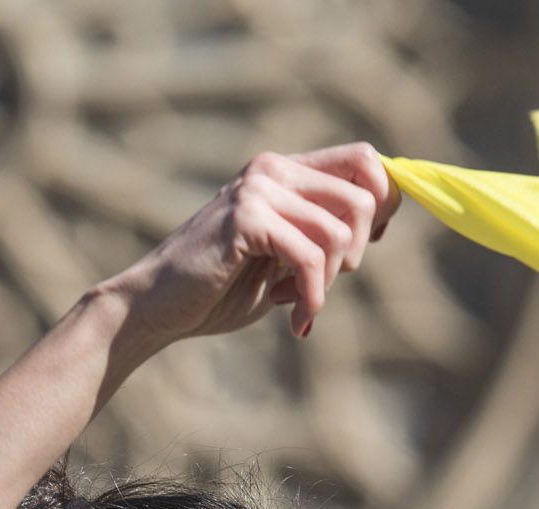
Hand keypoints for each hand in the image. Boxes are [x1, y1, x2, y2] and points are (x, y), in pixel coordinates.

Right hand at [100, 143, 399, 351]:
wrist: (155, 307)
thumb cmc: (218, 289)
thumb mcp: (281, 257)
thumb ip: (320, 236)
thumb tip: (379, 224)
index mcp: (283, 170)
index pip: (365, 161)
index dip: (383, 205)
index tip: (362, 250)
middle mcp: (272, 168)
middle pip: (364, 197)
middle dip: (355, 254)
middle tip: (321, 285)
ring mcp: (257, 189)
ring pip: (339, 232)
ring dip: (329, 282)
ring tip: (300, 305)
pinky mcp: (245, 218)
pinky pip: (310, 257)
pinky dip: (312, 296)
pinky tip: (296, 318)